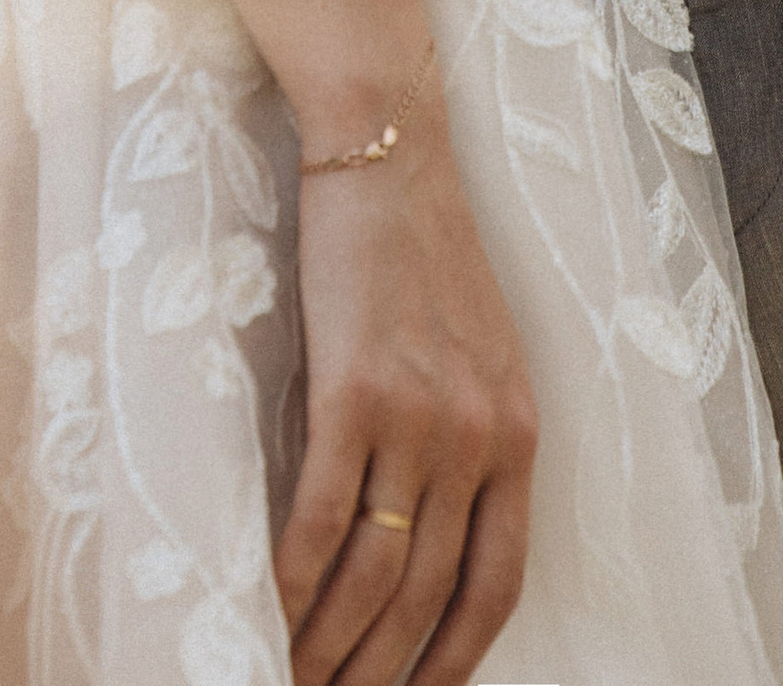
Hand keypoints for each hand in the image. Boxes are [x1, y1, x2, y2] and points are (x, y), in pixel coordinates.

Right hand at [278, 126, 537, 685]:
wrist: (387, 150)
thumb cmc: (422, 248)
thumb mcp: (478, 350)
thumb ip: (468, 439)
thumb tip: (429, 533)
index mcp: (516, 435)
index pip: (494, 587)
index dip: (452, 662)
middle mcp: (477, 439)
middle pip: (426, 599)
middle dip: (376, 674)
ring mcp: (418, 417)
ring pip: (373, 576)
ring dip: (326, 645)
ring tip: (288, 678)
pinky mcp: (352, 390)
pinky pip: (321, 518)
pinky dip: (291, 580)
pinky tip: (266, 609)